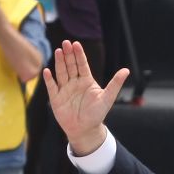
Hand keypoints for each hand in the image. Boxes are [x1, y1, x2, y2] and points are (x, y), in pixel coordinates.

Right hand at [42, 39, 130, 156]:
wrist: (85, 130)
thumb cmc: (96, 114)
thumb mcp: (107, 98)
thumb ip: (115, 84)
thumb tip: (126, 70)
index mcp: (86, 80)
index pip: (82, 64)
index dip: (79, 54)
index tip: (76, 44)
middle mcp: (74, 82)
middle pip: (71, 65)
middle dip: (68, 54)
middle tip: (66, 43)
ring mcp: (64, 89)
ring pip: (61, 73)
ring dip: (59, 62)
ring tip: (58, 51)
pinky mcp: (56, 98)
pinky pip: (52, 87)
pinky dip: (49, 80)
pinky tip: (47, 71)